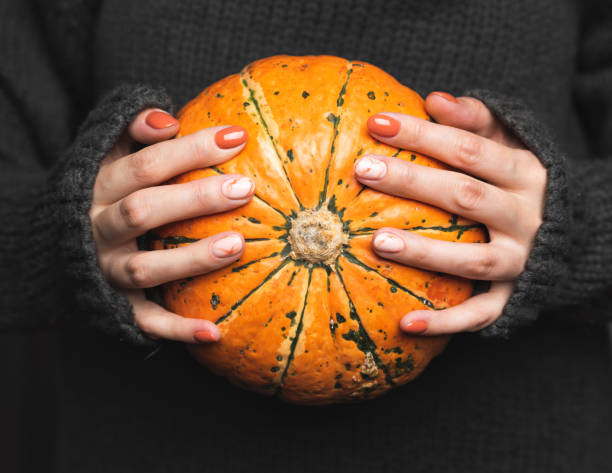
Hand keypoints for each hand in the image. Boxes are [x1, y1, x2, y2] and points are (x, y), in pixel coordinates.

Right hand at [89, 109, 252, 342]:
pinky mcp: (115, 303)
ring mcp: (106, 269)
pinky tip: (215, 331)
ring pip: (145, 268)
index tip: (238, 137)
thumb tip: (169, 120)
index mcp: (99, 187)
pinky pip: (144, 320)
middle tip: (244, 188)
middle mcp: (98, 228)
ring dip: (191, 258)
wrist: (54, 242)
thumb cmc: (104, 191)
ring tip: (238, 245)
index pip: (146, 164)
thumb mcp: (107, 154)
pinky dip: (176, 329)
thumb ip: (133, 130)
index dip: (190, 149)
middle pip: (144, 212)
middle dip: (194, 199)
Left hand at [355, 92, 546, 334]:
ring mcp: (522, 260)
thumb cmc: (522, 182)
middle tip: (363, 170)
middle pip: (464, 196)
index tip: (375, 123)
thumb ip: (478, 120)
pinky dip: (447, 323)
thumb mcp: (512, 144)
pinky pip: (482, 314)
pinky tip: (406, 324)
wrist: (580, 234)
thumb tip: (434, 98)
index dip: (422, 134)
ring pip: (472, 260)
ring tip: (377, 242)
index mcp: (525, 171)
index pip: (468, 149)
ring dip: (426, 252)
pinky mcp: (516, 296)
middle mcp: (527, 216)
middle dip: (412, 181)